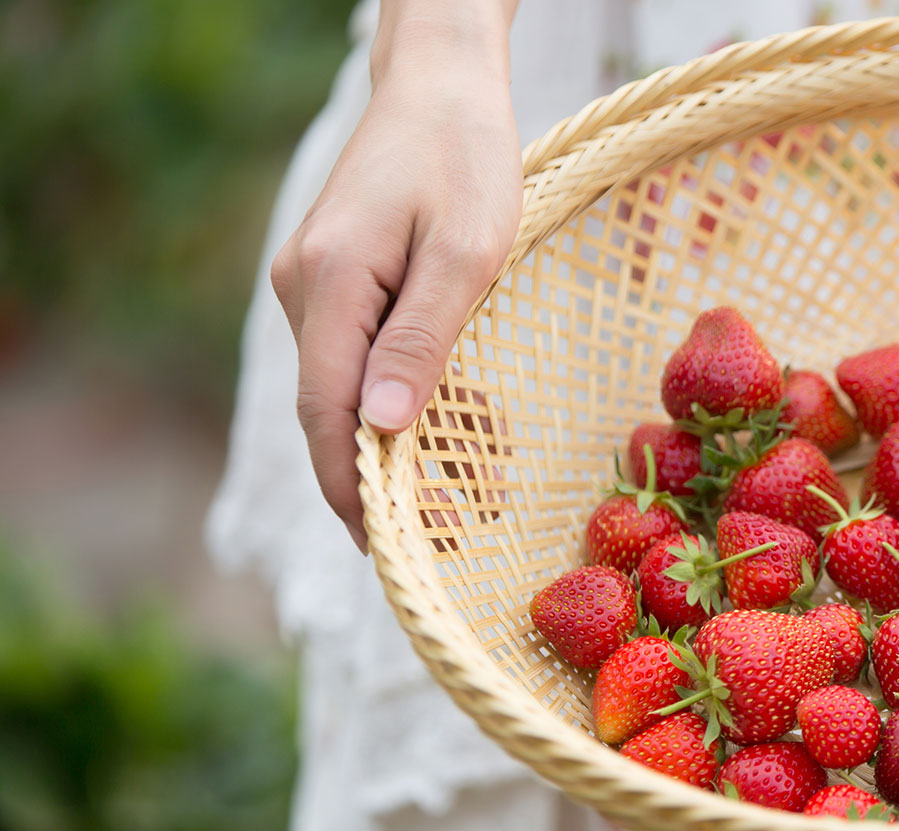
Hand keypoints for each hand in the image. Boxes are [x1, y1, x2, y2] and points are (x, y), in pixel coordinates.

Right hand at [270, 1, 520, 549]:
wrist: (441, 84)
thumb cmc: (466, 156)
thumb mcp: (466, 250)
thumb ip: (422, 337)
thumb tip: (382, 426)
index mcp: (329, 283)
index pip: (327, 413)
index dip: (356, 489)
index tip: (393, 552)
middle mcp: (304, 291)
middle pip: (331, 411)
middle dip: (382, 484)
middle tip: (442, 542)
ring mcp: (317, 286)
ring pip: (351, 389)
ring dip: (404, 446)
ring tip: (467, 500)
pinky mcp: (340, 282)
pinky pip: (365, 358)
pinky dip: (407, 400)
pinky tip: (463, 429)